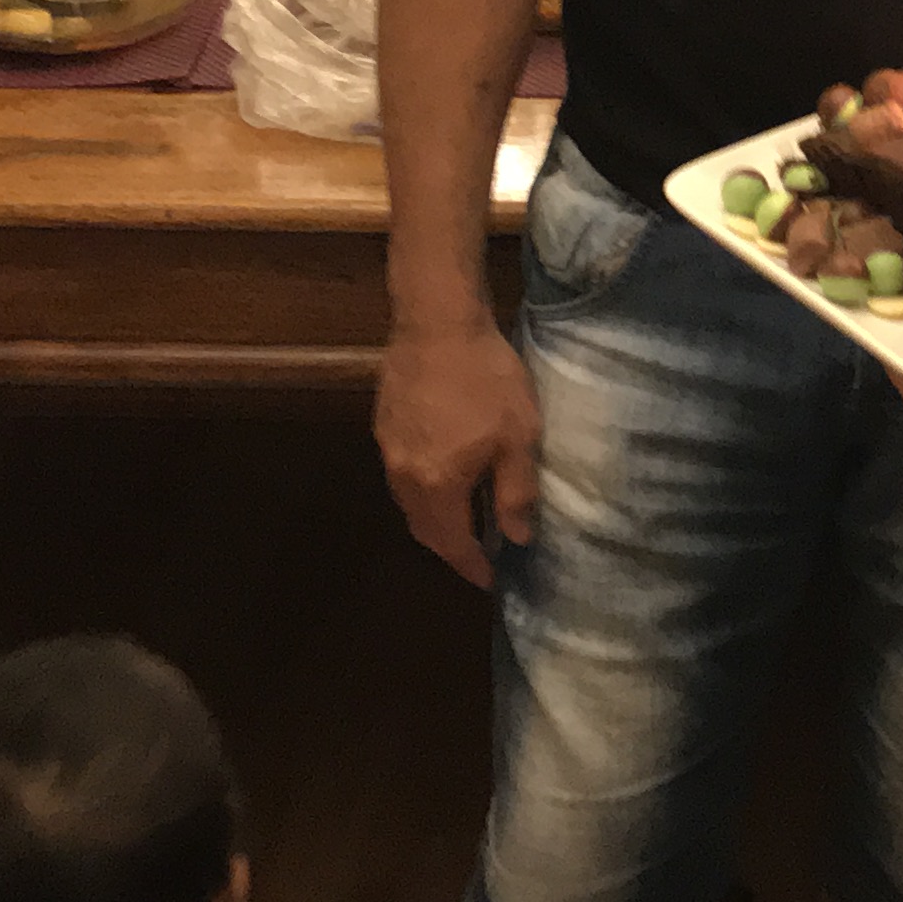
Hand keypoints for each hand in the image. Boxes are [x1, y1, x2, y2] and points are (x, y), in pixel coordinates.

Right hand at [376, 320, 538, 587]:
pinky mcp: (384, 425)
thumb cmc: (486, 378)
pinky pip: (402, 474)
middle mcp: (404, 476)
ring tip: (463, 520)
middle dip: (450, 548)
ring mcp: (389, 449)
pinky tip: (444, 476)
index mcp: (438, 484)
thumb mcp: (518, 435)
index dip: (471, 565)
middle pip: (424, 528)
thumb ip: (517, 491)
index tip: (489, 579)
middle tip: (477, 555)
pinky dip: (423, 489)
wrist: (437, 322)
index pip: (452, 543)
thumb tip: (518, 537)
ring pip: (409, 502)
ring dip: (435, 519)